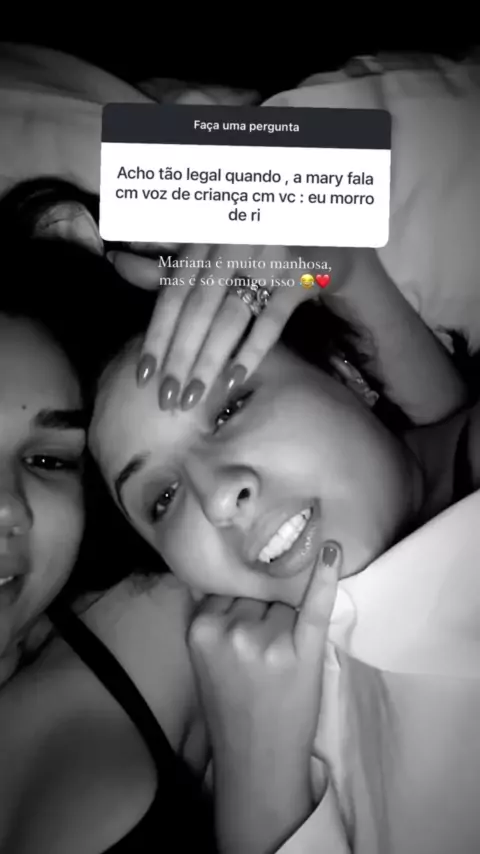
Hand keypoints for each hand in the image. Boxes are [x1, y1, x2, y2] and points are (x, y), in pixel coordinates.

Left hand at [107, 243, 352, 410]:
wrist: (321, 227)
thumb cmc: (254, 241)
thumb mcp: (208, 245)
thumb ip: (165, 258)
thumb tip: (117, 261)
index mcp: (204, 233)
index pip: (172, 291)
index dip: (157, 334)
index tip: (143, 375)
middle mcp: (232, 241)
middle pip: (198, 309)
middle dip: (180, 357)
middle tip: (166, 399)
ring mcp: (268, 257)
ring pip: (229, 318)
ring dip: (209, 361)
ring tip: (192, 398)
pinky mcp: (299, 275)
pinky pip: (271, 320)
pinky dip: (252, 351)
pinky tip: (233, 380)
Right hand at [187, 542, 340, 772]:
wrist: (257, 760)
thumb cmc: (230, 707)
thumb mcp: (203, 658)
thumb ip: (211, 615)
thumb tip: (229, 564)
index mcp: (201, 629)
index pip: (229, 588)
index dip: (241, 604)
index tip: (246, 615)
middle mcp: (232, 629)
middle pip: (257, 593)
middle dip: (262, 611)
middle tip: (261, 651)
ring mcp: (268, 640)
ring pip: (282, 601)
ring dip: (286, 619)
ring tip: (279, 658)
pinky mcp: (303, 652)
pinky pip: (315, 606)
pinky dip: (325, 579)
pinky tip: (332, 552)